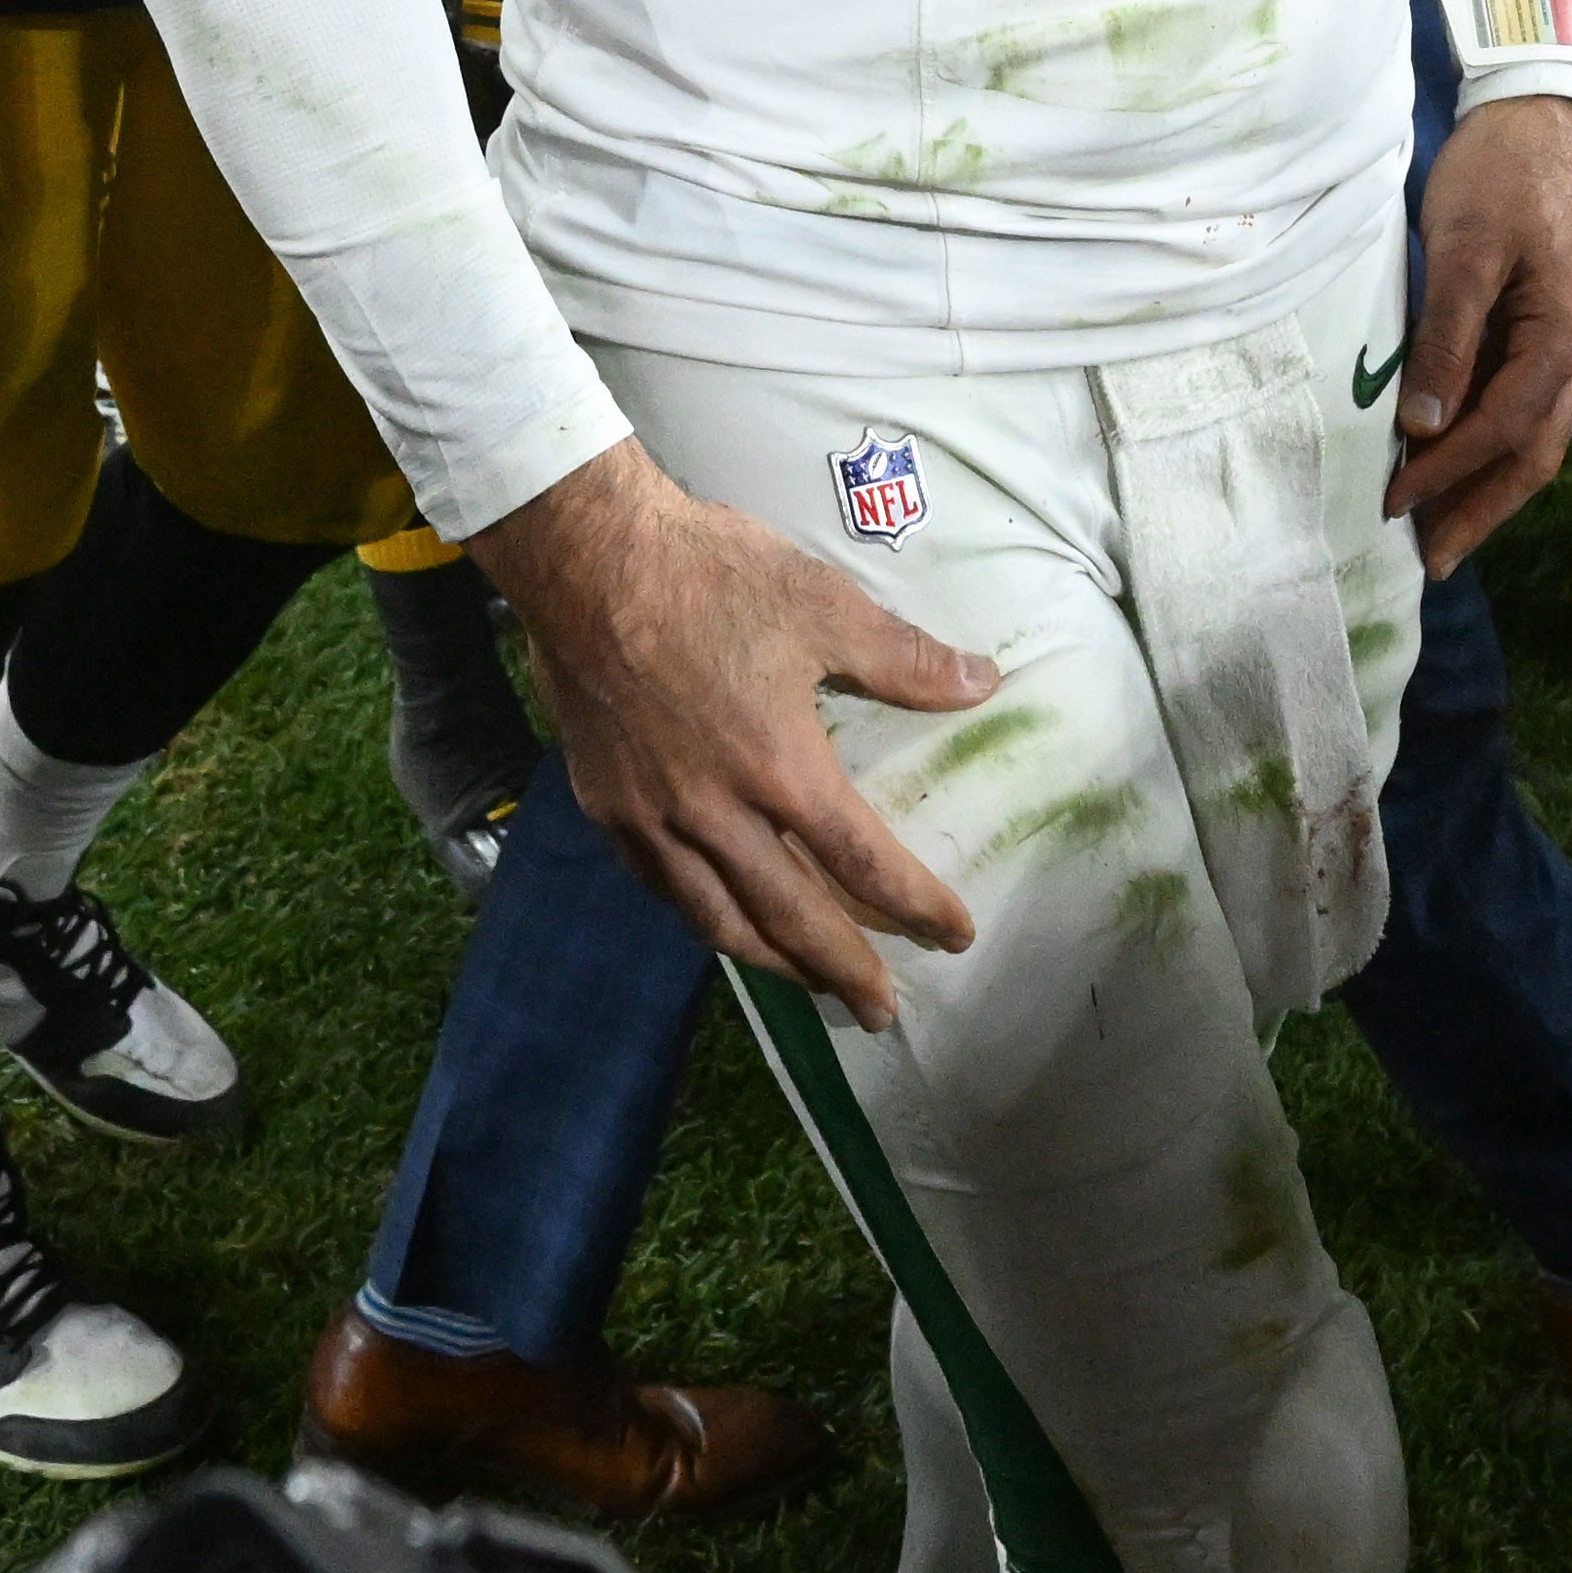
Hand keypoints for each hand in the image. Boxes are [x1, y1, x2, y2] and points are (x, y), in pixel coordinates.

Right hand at [471, 436, 994, 1031]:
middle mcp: (718, 815)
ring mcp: (655, 818)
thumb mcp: (823, 605)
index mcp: (782, 771)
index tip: (954, 935)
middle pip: (792, 918)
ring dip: (773, 962)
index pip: (864, 864)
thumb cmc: (712, 576)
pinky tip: (718, 919)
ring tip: (809, 984)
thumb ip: (904, 661)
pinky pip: (661, 887)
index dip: (916, 906)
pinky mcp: (606, 806)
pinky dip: (700, 917)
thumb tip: (982, 685)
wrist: (589, 560)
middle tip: (882, 1012)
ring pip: (718, 920)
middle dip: (845, 971)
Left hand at [1393, 98, 1571, 576]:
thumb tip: (1425, 425)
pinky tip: (1448, 459)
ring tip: (1437, 530)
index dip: (1450, 471)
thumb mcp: (1464, 250)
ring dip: (1485, 485)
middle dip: (1482, 510)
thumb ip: (1447, 339)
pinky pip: (1519, 402)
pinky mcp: (1546, 326)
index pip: (1506, 426)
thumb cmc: (1500, 172)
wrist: (1536, 112)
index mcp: (1569, 334)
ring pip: (1532, 434)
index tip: (1396, 502)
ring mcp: (1568, 340)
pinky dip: (1485, 440)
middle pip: (1535, 452)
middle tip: (1433, 562)